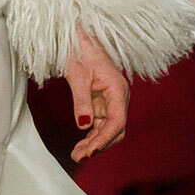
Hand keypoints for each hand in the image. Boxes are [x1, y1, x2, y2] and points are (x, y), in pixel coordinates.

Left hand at [65, 29, 128, 161]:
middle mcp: (118, 97)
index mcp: (118, 89)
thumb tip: (83, 124)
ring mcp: (110, 101)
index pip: (117, 121)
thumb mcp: (78, 75)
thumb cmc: (80, 51)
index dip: (104, 139)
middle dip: (99, 145)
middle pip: (115, 129)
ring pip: (107, 129)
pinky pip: (99, 124)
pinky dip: (90, 135)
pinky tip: (80, 146)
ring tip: (76, 155)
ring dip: (93, 143)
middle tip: (79, 156)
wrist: (78, 38)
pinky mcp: (101, 103)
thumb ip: (81, 101)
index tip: (89, 151)